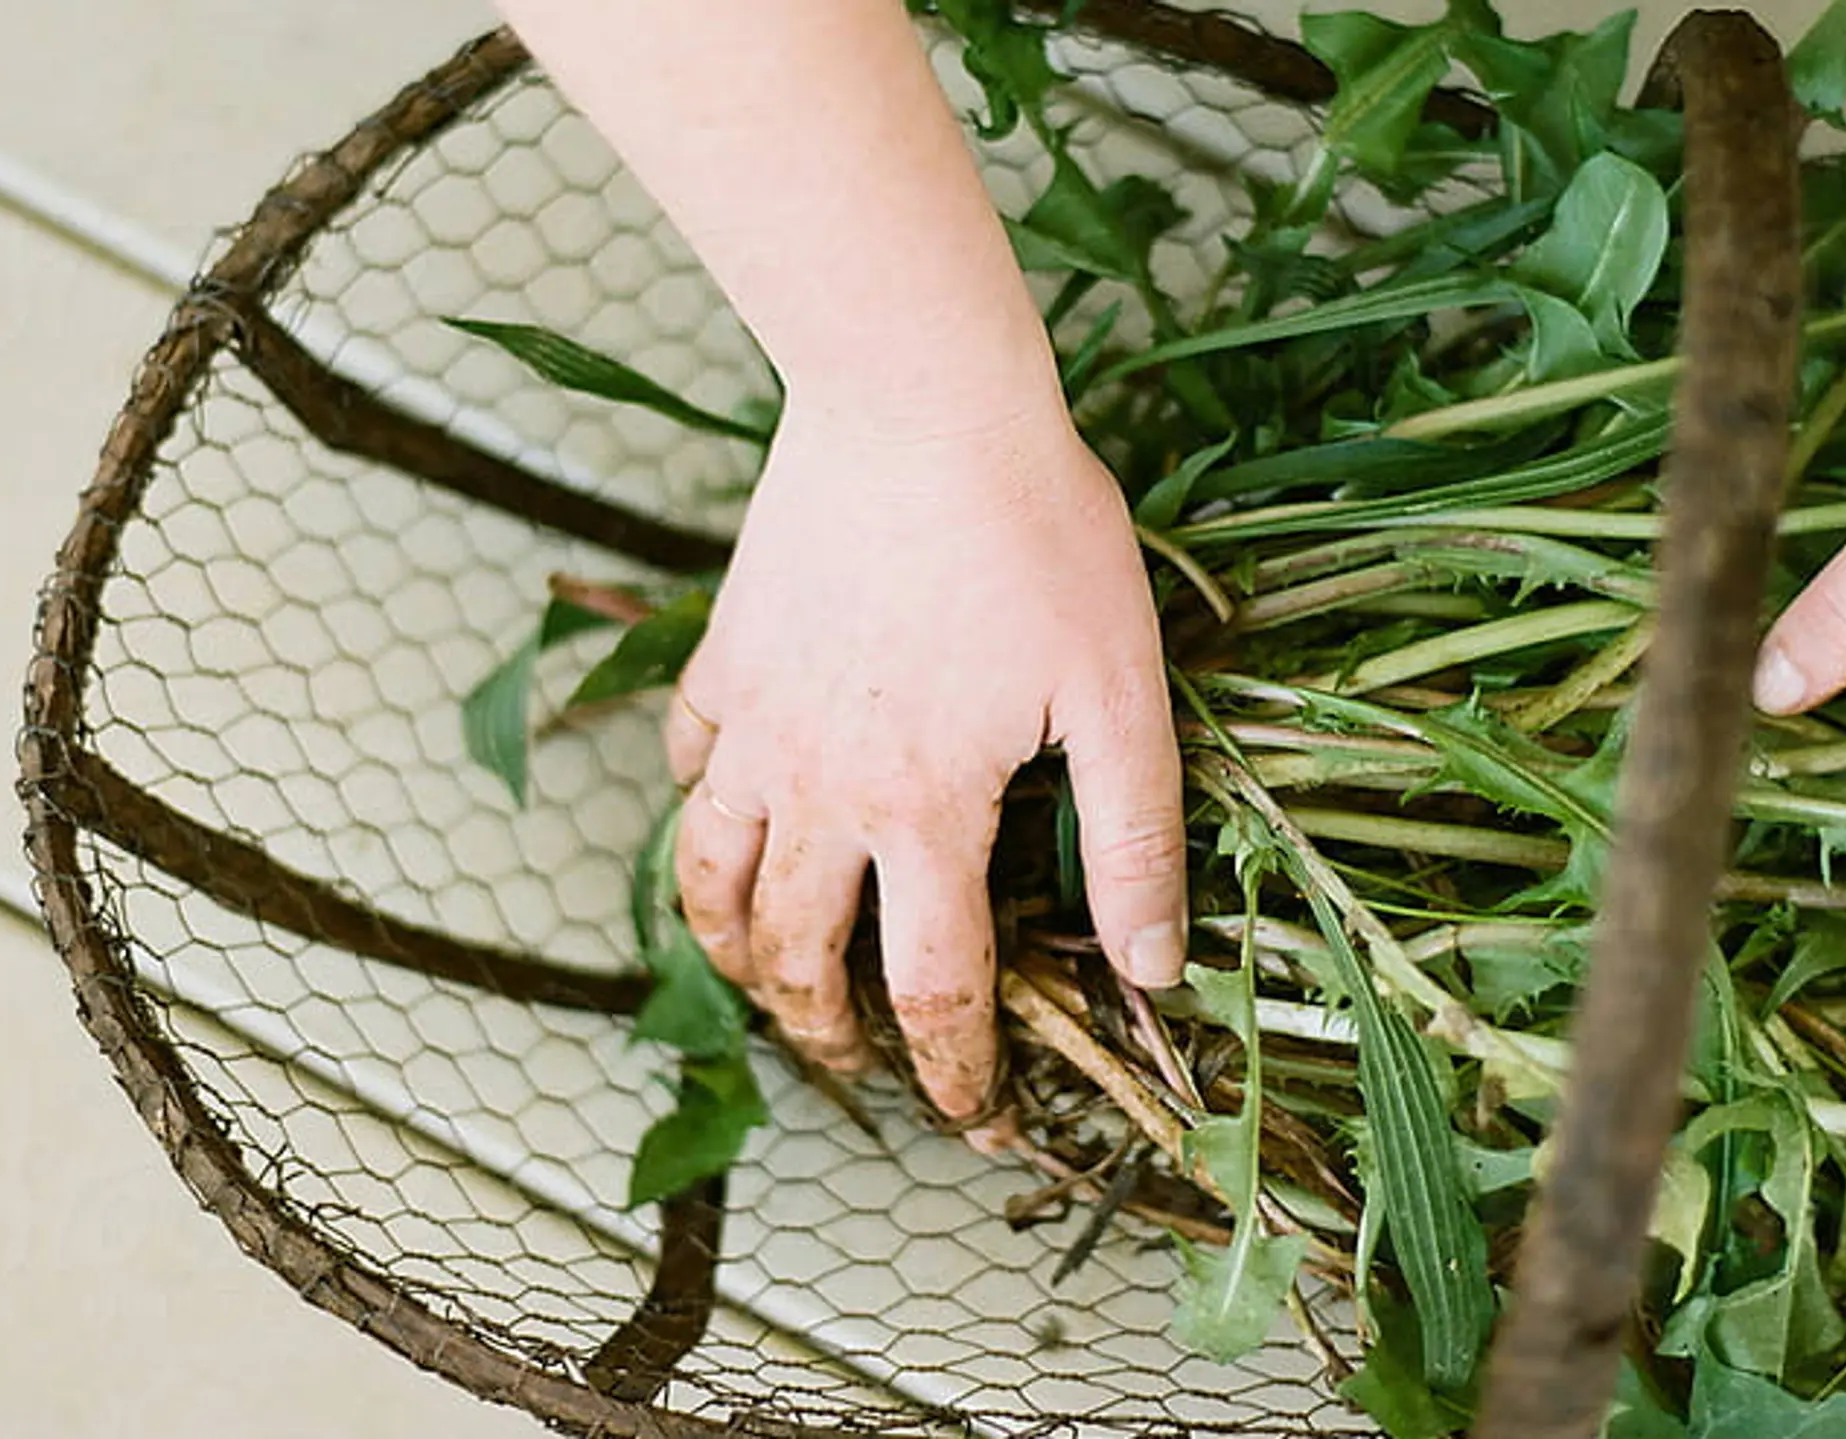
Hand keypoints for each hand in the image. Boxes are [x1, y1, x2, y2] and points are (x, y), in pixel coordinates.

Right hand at [663, 408, 1186, 1118]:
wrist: (922, 403)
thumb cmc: (1039, 539)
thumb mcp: (1120, 696)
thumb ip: (1134, 840)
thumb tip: (1152, 968)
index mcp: (925, 814)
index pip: (933, 991)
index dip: (956, 1074)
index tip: (975, 1115)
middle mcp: (821, 789)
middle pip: (797, 957)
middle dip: (826, 1036)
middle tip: (857, 1065)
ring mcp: (758, 723)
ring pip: (710, 876)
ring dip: (736, 949)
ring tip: (765, 977)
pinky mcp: (727, 653)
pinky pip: (692, 763)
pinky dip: (702, 811)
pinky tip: (728, 816)